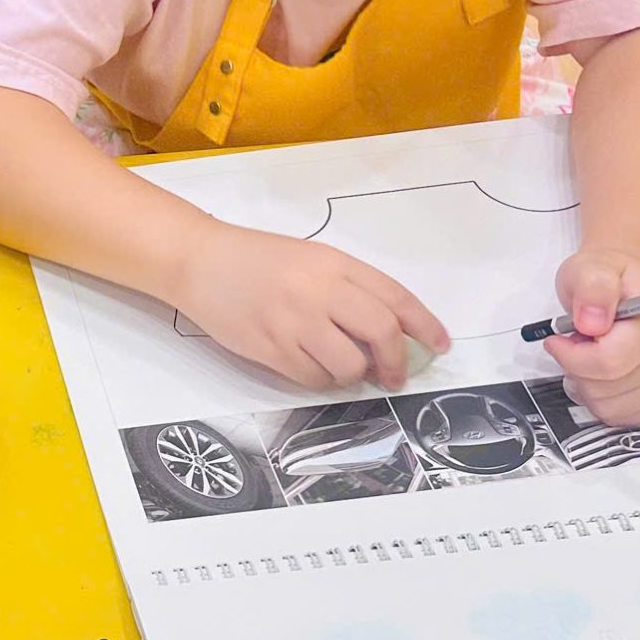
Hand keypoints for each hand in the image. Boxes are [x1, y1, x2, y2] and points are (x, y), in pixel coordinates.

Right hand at [170, 224, 448, 390]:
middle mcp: (319, 291)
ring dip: (355, 375)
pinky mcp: (270, 348)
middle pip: (381, 333)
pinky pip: (313, 378)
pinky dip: (322, 380)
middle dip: (398, 362)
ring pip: (349, 365)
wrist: (200, 261)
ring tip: (345, 368)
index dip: (426, 325)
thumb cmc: (258, 259)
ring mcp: (294, 321)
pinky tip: (314, 367)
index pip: (395, 298)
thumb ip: (350, 288)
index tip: (440, 346)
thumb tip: (389, 333)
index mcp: (335, 264)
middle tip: (396, 375)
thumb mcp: (312, 259)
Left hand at [543, 248, 639, 425]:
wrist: (635, 287)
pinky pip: (620, 416)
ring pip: (609, 407)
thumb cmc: (612, 278)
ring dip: (588, 385)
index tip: (557, 339)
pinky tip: (602, 374)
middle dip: (578, 368)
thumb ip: (592, 288)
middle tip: (581, 342)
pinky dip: (601, 400)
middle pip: (606, 389)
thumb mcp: (592, 267)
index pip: (610, 361)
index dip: (573, 355)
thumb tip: (592, 322)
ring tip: (593, 354)